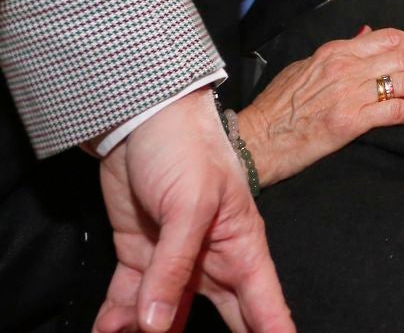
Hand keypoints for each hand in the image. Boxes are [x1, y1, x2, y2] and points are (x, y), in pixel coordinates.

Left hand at [95, 88, 292, 332]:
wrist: (141, 121)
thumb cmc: (188, 149)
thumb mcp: (189, 206)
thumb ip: (174, 266)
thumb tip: (157, 325)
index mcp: (241, 247)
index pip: (266, 304)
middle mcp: (213, 261)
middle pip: (225, 319)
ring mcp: (175, 262)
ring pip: (169, 316)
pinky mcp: (140, 257)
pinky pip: (131, 300)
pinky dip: (118, 319)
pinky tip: (108, 330)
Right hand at [235, 25, 403, 186]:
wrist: (256, 140)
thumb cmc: (277, 107)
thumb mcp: (305, 66)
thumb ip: (340, 49)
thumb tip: (367, 33)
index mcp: (335, 51)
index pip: (389, 37)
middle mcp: (345, 67)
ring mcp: (348, 93)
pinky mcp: (349, 121)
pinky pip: (394, 110)